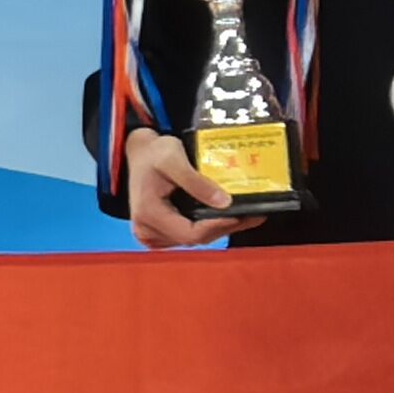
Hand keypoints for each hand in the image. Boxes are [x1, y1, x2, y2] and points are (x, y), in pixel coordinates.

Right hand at [122, 131, 236, 249]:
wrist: (140, 153)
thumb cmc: (153, 153)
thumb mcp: (174, 159)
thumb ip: (197, 182)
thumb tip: (224, 203)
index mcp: (148, 214)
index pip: (190, 233)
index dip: (218, 225)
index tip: (240, 214)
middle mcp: (147, 230)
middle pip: (195, 239)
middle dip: (225, 226)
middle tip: (253, 214)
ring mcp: (153, 234)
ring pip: (195, 239)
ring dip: (220, 228)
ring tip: (246, 215)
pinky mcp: (161, 232)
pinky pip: (189, 234)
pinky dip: (210, 226)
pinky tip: (227, 216)